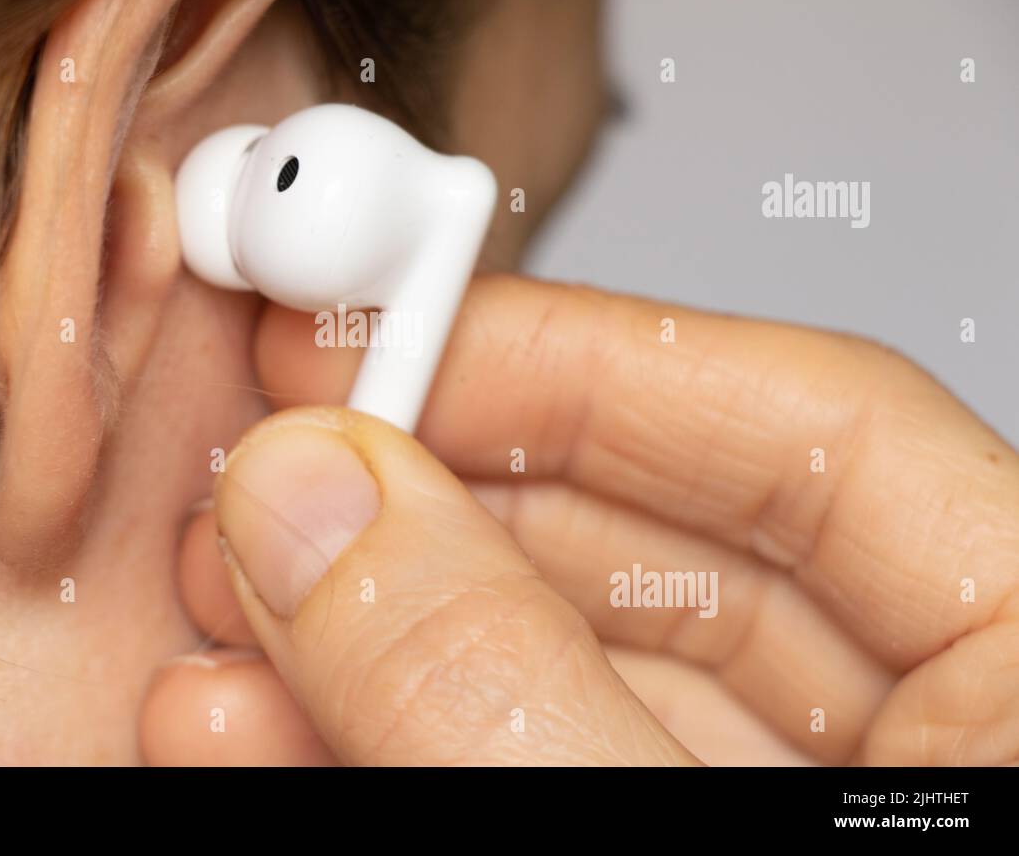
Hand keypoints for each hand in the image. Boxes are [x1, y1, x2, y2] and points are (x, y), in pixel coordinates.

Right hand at [142, 275, 1018, 764]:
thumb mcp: (702, 841)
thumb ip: (512, 688)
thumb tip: (321, 513)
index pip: (815, 436)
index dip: (592, 364)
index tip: (405, 339)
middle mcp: (920, 742)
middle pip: (653, 552)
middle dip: (432, 514)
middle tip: (278, 481)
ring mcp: (783, 811)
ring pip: (554, 679)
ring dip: (366, 645)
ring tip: (223, 623)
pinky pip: (522, 777)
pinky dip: (384, 748)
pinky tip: (256, 730)